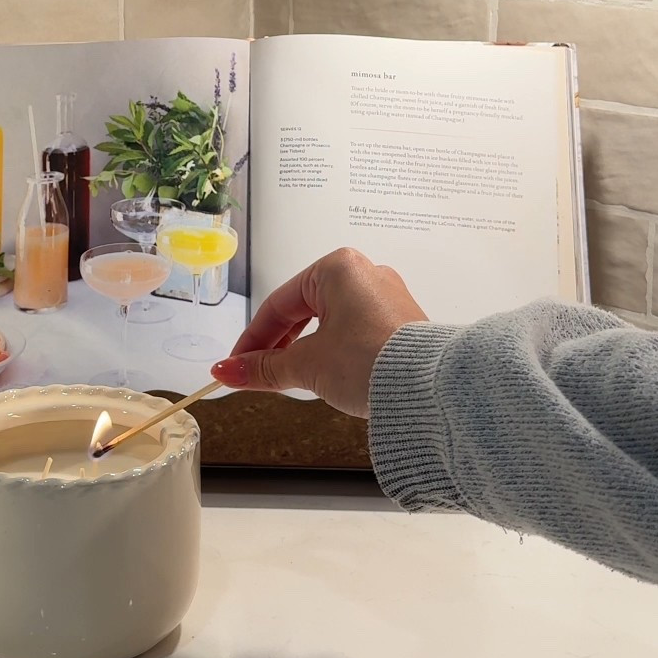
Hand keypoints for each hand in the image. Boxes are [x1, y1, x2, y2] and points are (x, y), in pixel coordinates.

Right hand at [211, 247, 426, 417]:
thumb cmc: (372, 361)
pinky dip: (333, 351)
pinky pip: (354, 331)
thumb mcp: (306, 365)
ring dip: (304, 350)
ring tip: (290, 378)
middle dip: (277, 345)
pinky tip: (327, 374)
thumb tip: (228, 372)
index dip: (252, 340)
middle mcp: (365, 274)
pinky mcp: (401, 321)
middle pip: (303, 310)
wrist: (430, 389)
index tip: (235, 365)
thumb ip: (263, 367)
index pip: (278, 305)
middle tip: (257, 374)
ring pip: (329, 322)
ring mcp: (387, 297)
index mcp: (337, 268)